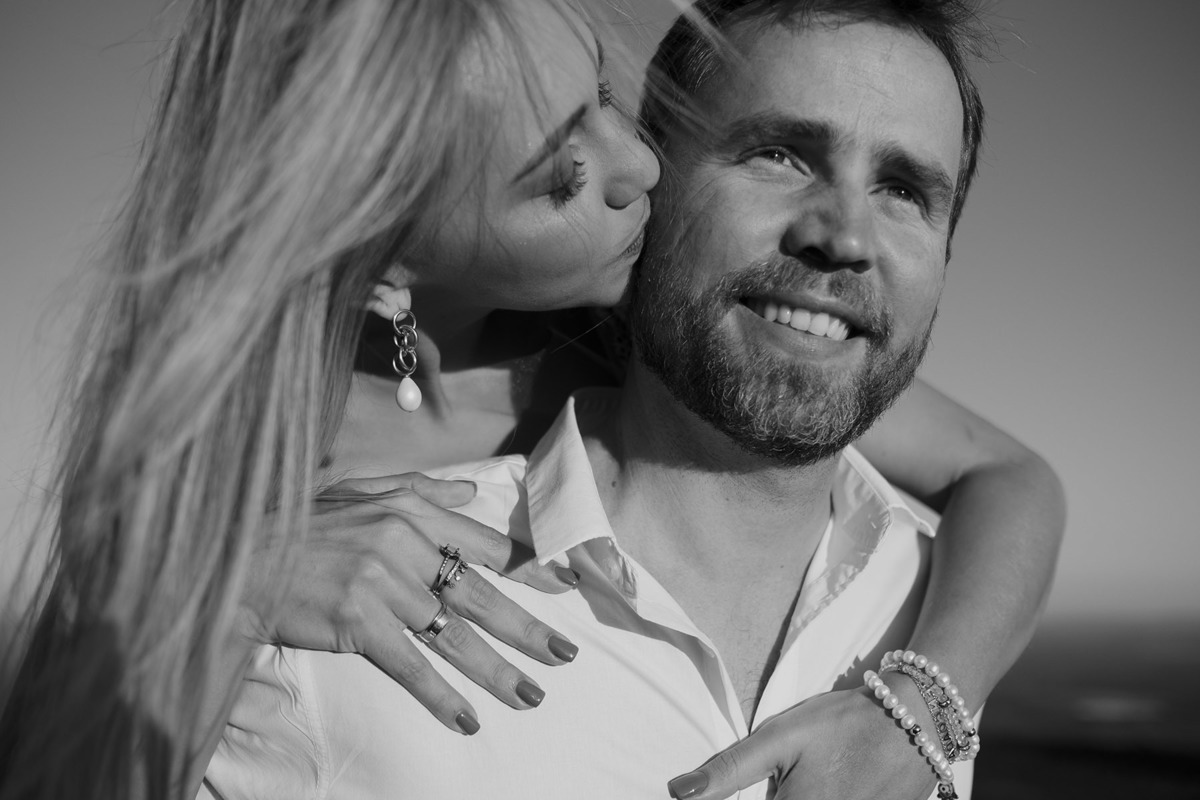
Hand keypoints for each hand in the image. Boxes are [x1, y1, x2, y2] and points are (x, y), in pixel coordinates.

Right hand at [238, 472, 581, 735]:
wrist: (239, 558)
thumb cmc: (303, 524)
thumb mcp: (363, 491)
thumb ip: (423, 489)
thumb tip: (473, 490)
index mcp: (411, 509)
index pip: (484, 543)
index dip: (529, 569)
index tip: (565, 588)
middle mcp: (404, 543)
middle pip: (481, 594)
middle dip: (528, 629)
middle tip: (567, 653)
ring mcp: (383, 584)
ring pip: (455, 635)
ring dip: (498, 670)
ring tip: (532, 695)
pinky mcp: (359, 623)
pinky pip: (412, 666)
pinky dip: (441, 697)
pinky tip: (467, 720)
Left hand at [666, 683, 943, 799]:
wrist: (916, 721)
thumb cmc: (842, 724)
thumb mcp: (779, 738)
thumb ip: (728, 770)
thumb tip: (676, 792)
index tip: (738, 788)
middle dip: (772, 797)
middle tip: (790, 775)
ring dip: (796, 794)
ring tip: (810, 775)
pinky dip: (822, 799)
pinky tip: (824, 784)